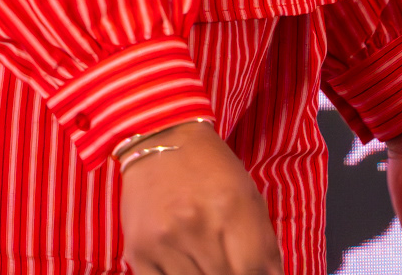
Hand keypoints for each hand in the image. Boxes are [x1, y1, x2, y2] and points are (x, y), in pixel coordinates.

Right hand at [120, 120, 282, 274]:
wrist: (160, 139)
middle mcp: (197, 225)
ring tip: (211, 265)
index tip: (258, 274)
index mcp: (231, 207)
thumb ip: (262, 242)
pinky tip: (189, 268)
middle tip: (232, 266)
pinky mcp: (139, 251)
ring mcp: (165, 241)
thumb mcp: (247, 193)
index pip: (254, 270)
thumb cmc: (210, 167)